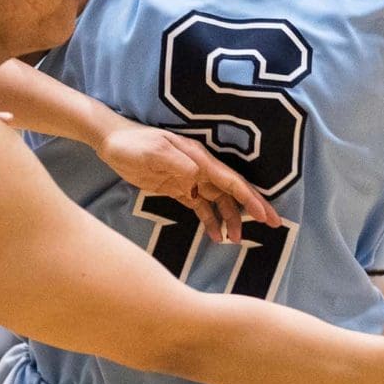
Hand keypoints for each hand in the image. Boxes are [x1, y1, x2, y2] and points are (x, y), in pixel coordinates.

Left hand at [94, 123, 279, 243]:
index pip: (230, 181)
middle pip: (232, 191)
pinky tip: (215, 237)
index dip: (250, 198)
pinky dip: (210, 221)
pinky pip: (200, 207)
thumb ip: (177, 164)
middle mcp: (199, 169)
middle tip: (272, 226)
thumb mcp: (154, 152)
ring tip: (236, 242)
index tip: (266, 215)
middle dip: (253, 208)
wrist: (112, 142)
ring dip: (230, 220)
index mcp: (199, 159)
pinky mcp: (177, 189)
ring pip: (219, 202)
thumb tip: (198, 179)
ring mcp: (190, 179)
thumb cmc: (133, 144)